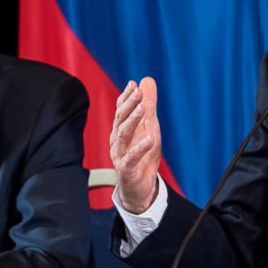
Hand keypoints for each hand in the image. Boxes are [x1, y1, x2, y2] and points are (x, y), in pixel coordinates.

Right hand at [110, 78, 161, 213]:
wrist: (140, 188)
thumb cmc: (143, 156)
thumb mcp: (150, 128)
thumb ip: (148, 106)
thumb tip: (147, 80)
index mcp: (121, 130)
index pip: (121, 110)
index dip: (126, 97)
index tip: (133, 84)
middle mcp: (117, 141)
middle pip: (120, 119)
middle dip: (129, 105)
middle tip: (138, 92)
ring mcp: (119, 155)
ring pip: (123, 136)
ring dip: (132, 121)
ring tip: (142, 109)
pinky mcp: (126, 170)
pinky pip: (131, 158)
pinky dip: (140, 149)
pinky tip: (149, 139)